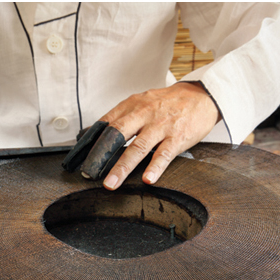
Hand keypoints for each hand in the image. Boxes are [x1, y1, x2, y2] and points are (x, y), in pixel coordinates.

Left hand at [94, 82, 219, 189]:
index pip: (106, 122)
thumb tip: (93, 133)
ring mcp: (161, 126)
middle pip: (118, 134)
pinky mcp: (178, 137)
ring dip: (123, 166)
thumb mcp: (142, 102)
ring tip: (112, 183)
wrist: (201, 96)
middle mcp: (144, 114)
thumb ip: (121, 117)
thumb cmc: (168, 103)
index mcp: (133, 105)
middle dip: (101, 154)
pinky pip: (164, 154)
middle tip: (89, 173)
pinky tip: (148, 179)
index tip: (78, 158)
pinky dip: (155, 167)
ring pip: (139, 147)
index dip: (90, 141)